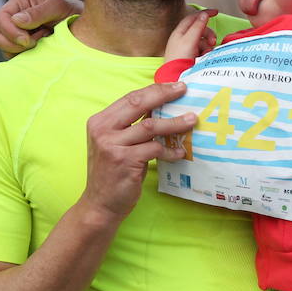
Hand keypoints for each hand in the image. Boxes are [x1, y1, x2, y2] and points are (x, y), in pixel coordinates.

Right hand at [0, 0, 83, 56]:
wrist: (83, 29)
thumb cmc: (71, 13)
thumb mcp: (58, 7)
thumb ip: (38, 13)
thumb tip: (16, 20)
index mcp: (19, 3)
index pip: (0, 19)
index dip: (11, 32)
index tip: (29, 41)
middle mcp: (13, 17)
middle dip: (12, 44)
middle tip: (34, 44)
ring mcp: (14, 33)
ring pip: (2, 48)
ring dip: (20, 50)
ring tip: (41, 44)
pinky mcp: (19, 48)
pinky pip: (11, 57)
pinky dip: (24, 57)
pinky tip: (40, 50)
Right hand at [81, 82, 195, 219]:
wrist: (100, 205)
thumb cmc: (112, 173)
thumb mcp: (116, 144)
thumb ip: (131, 126)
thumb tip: (160, 107)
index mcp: (100, 121)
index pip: (130, 98)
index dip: (154, 89)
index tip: (173, 86)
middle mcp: (103, 130)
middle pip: (138, 104)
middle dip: (164, 94)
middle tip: (183, 90)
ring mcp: (113, 145)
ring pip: (151, 126)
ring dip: (174, 123)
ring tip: (192, 120)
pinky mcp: (125, 161)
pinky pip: (155, 149)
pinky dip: (170, 150)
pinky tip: (180, 152)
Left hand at [163, 9, 217, 61]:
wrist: (175, 78)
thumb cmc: (179, 59)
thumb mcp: (189, 40)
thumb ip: (197, 27)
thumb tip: (204, 14)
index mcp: (180, 32)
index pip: (193, 17)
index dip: (204, 13)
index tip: (216, 12)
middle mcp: (182, 38)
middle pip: (200, 29)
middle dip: (208, 33)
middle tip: (213, 41)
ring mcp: (187, 48)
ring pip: (202, 40)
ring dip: (208, 44)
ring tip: (207, 52)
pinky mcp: (191, 57)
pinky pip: (202, 50)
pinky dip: (206, 52)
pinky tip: (205, 57)